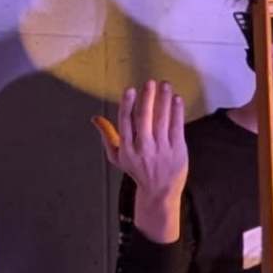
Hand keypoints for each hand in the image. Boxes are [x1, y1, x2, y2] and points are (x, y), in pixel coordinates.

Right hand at [97, 81, 190, 240]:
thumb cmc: (137, 169)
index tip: (130, 89)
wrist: (159, 190)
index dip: (127, 105)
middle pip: (144, 119)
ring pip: (162, 121)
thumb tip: (95, 118)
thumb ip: (107, 136)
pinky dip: (177, 113)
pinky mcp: (178, 151)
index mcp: (127, 148)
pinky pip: (177, 128)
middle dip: (147, 99)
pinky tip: (176, 99)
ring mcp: (161, 150)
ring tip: (165, 85)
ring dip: (164, 100)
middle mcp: (144, 148)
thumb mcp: (118, 156)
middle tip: (150, 82)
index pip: (125, 122)